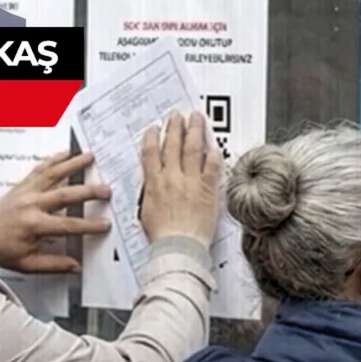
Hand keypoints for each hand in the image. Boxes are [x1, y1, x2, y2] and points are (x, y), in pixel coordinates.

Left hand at [0, 150, 111, 272]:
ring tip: (90, 157)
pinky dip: (54, 159)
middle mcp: (30, 204)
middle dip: (88, 191)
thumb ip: (53, 264)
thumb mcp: (27, 264)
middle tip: (106, 189)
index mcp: (33, 225)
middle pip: (65, 194)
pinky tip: (66, 153)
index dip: (89, 225)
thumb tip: (76, 266)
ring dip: (73, 164)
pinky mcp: (21, 185)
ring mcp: (26, 192)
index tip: (105, 225)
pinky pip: (39, 169)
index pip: (68, 225)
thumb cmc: (0, 250)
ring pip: (53, 174)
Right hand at [138, 112, 221, 246]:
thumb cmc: (163, 235)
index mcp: (154, 183)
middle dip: (175, 127)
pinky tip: (214, 146)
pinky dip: (213, 154)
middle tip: (177, 115)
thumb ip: (150, 193)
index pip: (150, 153)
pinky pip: (212, 166)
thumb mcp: (146, 211)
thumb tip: (153, 185)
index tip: (154, 128)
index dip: (152, 137)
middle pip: (172, 145)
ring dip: (194, 131)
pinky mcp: (208, 189)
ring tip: (196, 118)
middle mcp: (172, 178)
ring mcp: (190, 182)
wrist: (179, 246)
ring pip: (192, 149)